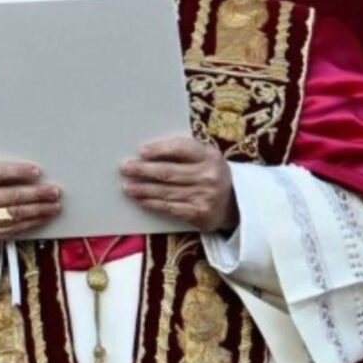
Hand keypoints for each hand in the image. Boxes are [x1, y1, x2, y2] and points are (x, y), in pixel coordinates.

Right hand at [0, 161, 60, 255]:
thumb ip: (0, 174)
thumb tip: (35, 173)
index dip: (17, 172)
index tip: (37, 172)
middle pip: (11, 196)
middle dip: (36, 194)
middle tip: (54, 191)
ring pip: (16, 214)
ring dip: (39, 210)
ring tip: (55, 205)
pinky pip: (15, 228)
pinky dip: (33, 222)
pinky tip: (45, 217)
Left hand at [121, 136, 238, 231]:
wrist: (236, 202)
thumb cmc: (210, 173)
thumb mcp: (205, 156)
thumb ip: (183, 151)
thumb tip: (147, 151)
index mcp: (209, 155)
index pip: (181, 148)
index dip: (160, 149)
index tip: (141, 151)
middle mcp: (208, 175)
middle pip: (169, 172)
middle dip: (144, 170)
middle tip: (125, 168)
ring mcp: (204, 196)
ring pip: (167, 191)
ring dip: (143, 189)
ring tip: (127, 186)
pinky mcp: (199, 214)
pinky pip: (171, 208)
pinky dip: (153, 203)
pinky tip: (141, 200)